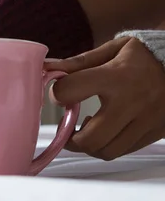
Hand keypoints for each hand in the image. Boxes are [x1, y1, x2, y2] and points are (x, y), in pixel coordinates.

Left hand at [45, 37, 164, 160]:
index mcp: (116, 76)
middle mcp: (131, 102)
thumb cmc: (144, 56)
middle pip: (90, 138)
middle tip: (67, 129)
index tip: (59, 93)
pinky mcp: (156, 133)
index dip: (57, 93)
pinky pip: (123, 151)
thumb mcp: (113, 50)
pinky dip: (108, 146)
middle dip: (70, 139)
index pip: (71, 90)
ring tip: (87, 130)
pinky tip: (107, 130)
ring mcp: (146, 121)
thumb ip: (78, 62)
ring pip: (107, 151)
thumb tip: (46, 68)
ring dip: (90, 145)